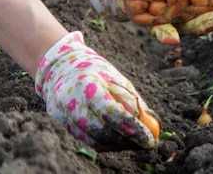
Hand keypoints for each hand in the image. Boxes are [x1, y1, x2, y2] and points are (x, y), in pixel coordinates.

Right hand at [35, 31, 158, 148]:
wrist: (63, 68)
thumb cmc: (96, 72)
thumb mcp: (116, 79)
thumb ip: (132, 101)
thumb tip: (150, 125)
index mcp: (86, 85)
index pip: (110, 112)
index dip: (131, 128)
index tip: (149, 138)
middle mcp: (71, 102)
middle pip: (101, 130)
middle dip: (127, 140)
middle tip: (145, 143)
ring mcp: (63, 116)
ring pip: (95, 140)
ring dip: (118, 144)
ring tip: (136, 142)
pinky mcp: (63, 125)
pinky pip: (88, 140)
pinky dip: (106, 143)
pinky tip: (120, 140)